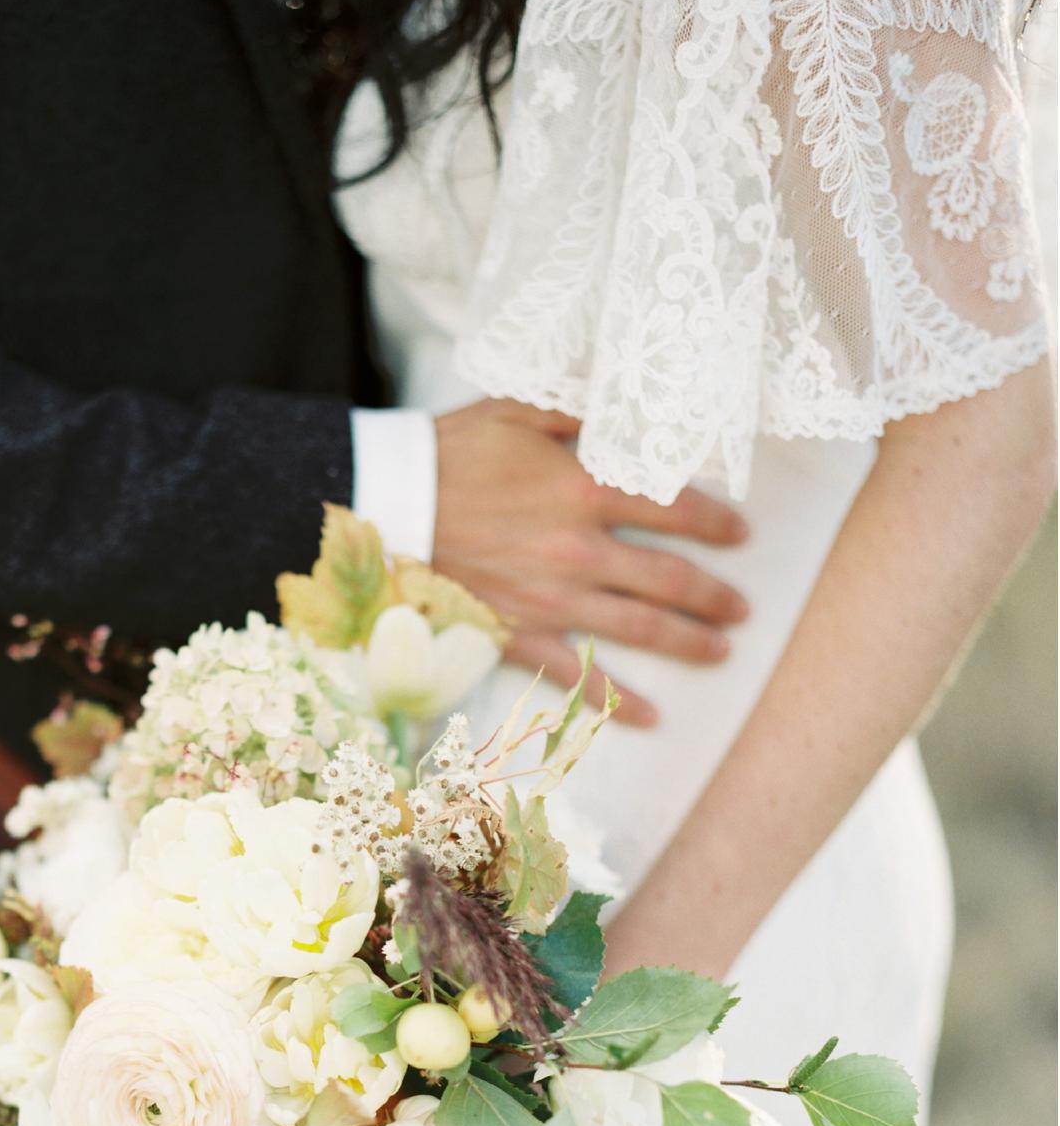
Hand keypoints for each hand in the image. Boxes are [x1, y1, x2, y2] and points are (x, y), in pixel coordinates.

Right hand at [432, 400, 750, 725]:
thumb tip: (633, 410)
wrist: (384, 508)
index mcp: (584, 489)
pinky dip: (619, 701)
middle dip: (715, 596)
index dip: (717, 523)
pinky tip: (653, 716)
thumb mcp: (516, 409)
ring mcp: (552, 600)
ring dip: (689, 644)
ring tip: (721, 653)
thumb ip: (580, 410)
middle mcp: (580, 551)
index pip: (675, 508)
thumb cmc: (449, 454)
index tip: (740, 534)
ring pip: (640, 629)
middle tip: (740, 607)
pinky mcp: (521, 635)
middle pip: (670, 580)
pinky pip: (579, 675)